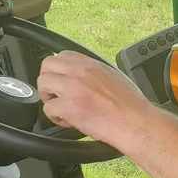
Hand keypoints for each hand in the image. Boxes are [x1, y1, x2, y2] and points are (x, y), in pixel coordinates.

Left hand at [36, 51, 154, 144]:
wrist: (135, 121)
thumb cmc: (130, 105)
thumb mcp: (113, 76)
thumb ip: (93, 73)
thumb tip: (82, 77)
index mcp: (91, 64)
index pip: (62, 55)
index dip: (58, 69)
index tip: (61, 80)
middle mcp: (80, 72)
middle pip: (47, 65)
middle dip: (48, 81)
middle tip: (56, 94)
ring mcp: (72, 87)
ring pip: (42, 83)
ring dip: (49, 97)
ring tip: (60, 107)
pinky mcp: (68, 106)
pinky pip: (48, 109)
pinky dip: (56, 117)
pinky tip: (68, 121)